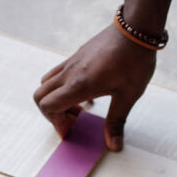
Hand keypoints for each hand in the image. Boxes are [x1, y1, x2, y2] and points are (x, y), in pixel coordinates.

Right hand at [33, 24, 155, 150]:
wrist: (135, 29)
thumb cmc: (134, 61)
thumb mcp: (128, 95)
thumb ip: (117, 121)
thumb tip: (113, 146)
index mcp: (80, 84)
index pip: (48, 105)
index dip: (55, 122)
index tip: (72, 130)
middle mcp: (70, 72)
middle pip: (40, 95)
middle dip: (52, 113)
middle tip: (74, 121)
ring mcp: (71, 62)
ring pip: (47, 83)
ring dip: (57, 99)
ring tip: (81, 108)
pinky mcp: (77, 56)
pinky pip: (59, 74)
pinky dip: (64, 87)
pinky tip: (88, 93)